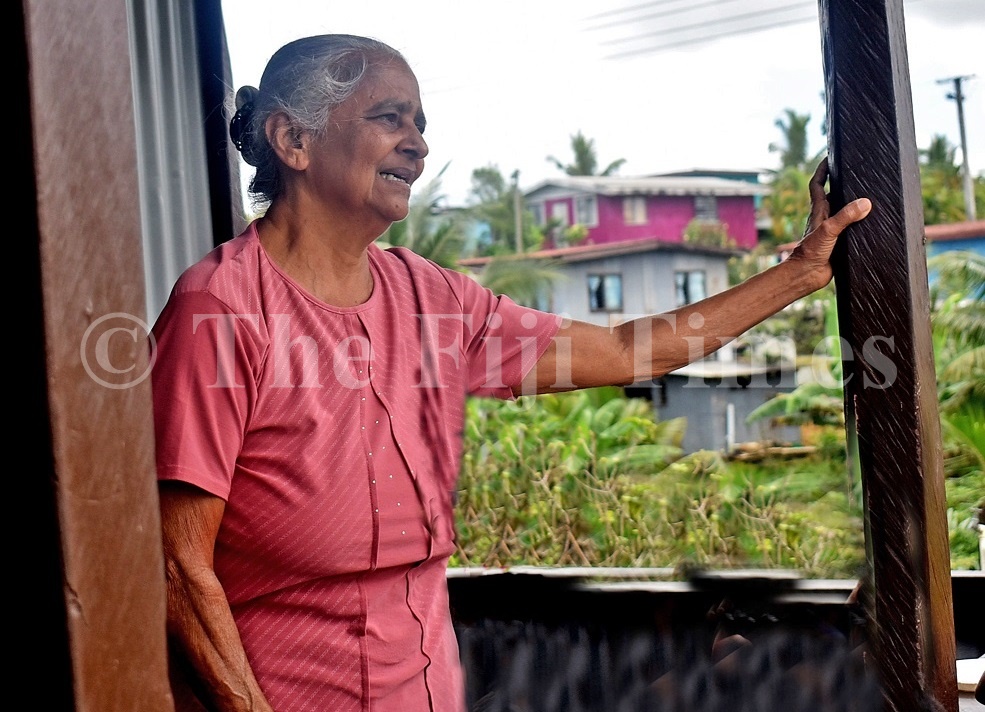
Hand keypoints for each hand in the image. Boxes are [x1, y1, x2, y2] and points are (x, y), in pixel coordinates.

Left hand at [786, 157, 871, 291]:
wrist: (806, 276)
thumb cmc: (810, 253)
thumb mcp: (829, 230)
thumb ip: (846, 216)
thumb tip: (865, 202)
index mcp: (818, 211)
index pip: (817, 184)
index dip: (822, 169)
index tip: (830, 156)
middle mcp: (824, 218)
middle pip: (831, 194)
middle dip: (840, 181)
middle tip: (854, 169)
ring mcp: (831, 230)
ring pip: (842, 210)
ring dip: (851, 201)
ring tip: (867, 190)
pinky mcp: (838, 242)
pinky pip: (849, 226)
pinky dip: (858, 220)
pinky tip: (869, 220)